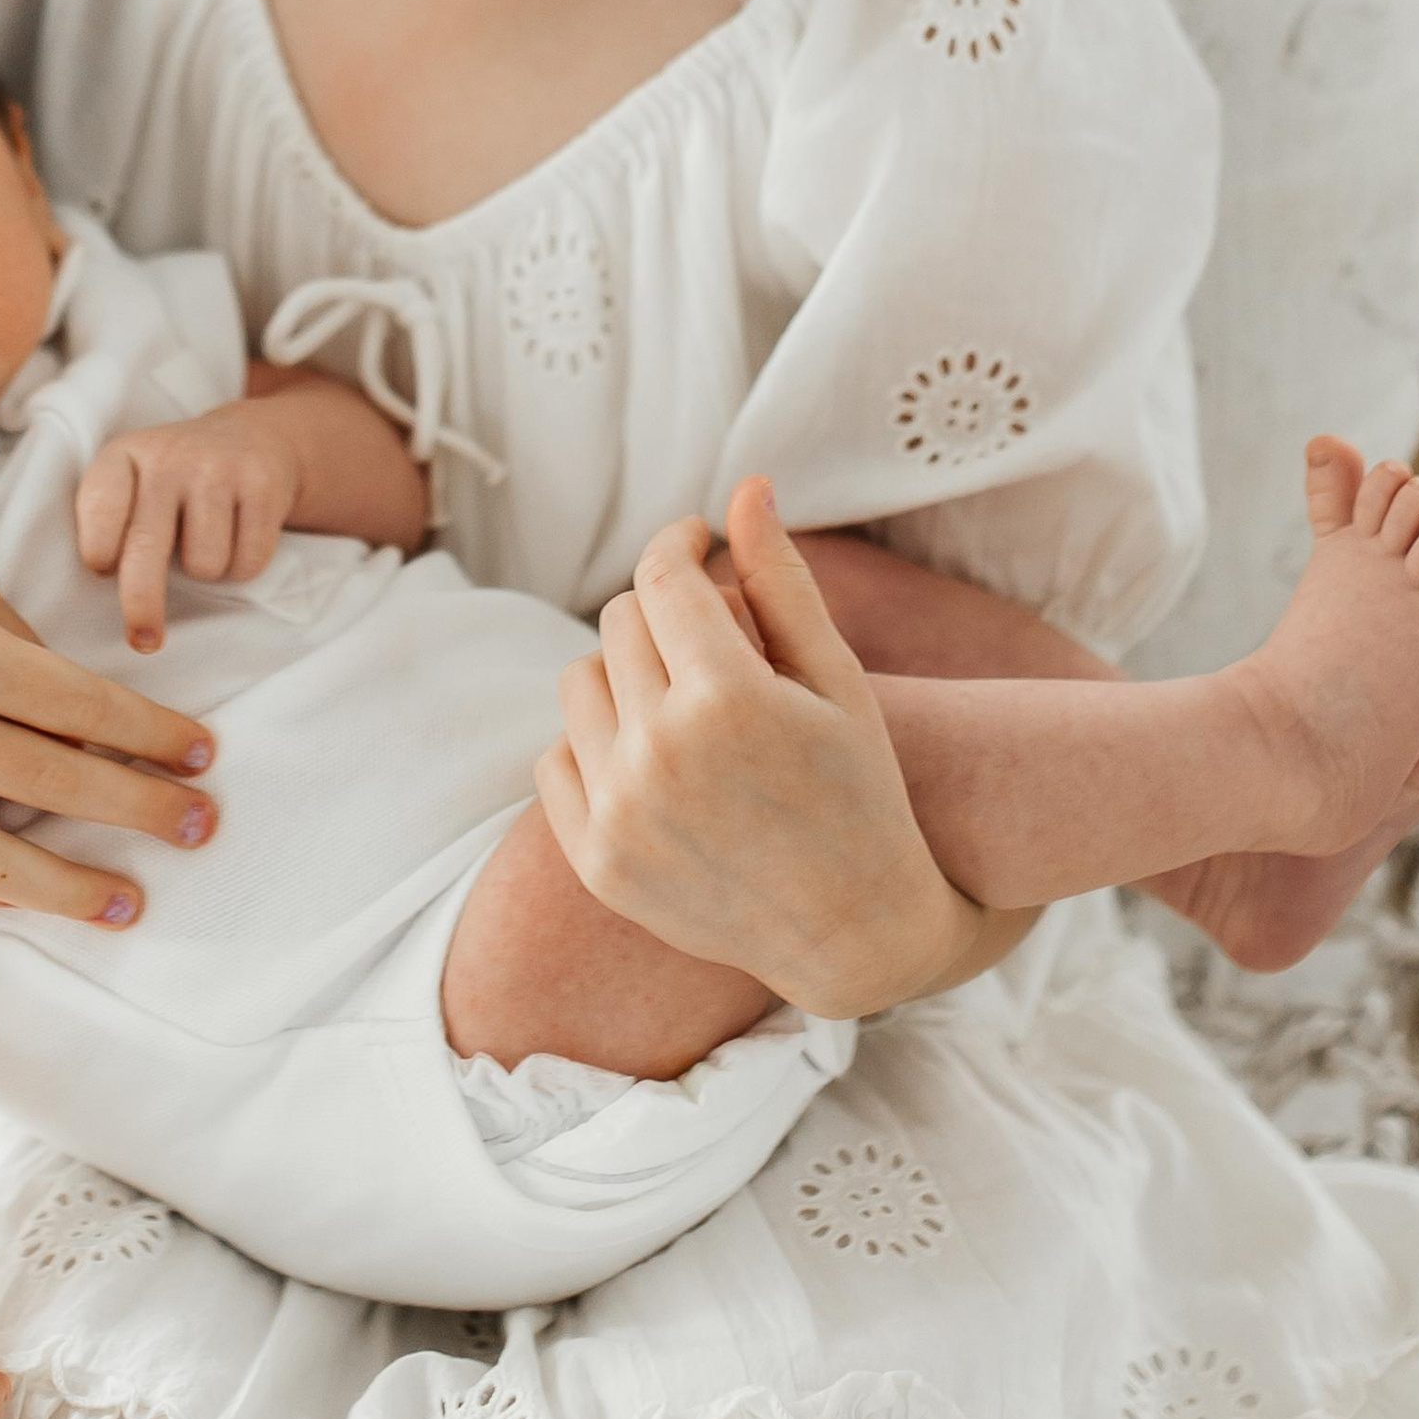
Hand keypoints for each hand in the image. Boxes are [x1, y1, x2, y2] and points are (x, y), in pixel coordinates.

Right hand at [0, 490, 218, 920]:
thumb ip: (18, 645)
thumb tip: (89, 717)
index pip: (77, 708)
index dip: (151, 737)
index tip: (202, 756)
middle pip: (50, 783)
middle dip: (139, 810)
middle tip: (201, 828)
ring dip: (67, 886)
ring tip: (127, 902)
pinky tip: (29, 898)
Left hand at [75, 402, 303, 651]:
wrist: (249, 439)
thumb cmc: (174, 482)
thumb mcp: (132, 482)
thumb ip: (110, 523)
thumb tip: (105, 589)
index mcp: (124, 456)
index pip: (101, 508)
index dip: (99, 551)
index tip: (103, 573)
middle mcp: (169, 456)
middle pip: (147, 547)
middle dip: (142, 604)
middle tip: (144, 642)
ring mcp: (219, 467)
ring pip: (204, 563)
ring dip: (206, 572)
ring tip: (207, 543)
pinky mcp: (263, 484)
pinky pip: (248, 561)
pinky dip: (243, 566)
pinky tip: (240, 537)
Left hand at [534, 478, 995, 1018]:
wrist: (854, 932)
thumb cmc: (861, 788)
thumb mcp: (837, 678)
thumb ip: (781, 581)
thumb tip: (746, 486)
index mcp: (729, 698)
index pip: (663, 575)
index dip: (679, 542)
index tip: (697, 540)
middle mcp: (662, 754)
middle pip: (619, 622)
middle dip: (662, 610)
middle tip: (711, 634)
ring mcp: (621, 813)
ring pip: (579, 682)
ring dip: (622, 672)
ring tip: (682, 696)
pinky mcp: (596, 861)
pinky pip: (557, 757)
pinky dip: (596, 743)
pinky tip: (655, 757)